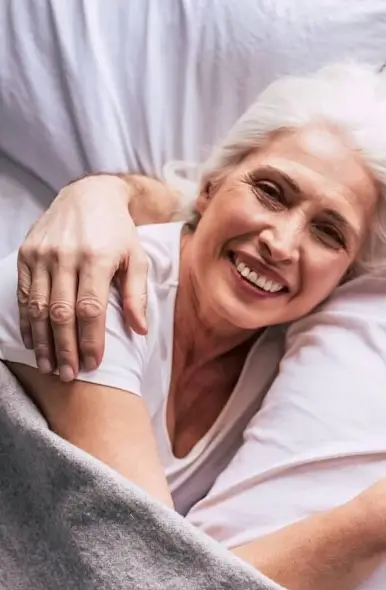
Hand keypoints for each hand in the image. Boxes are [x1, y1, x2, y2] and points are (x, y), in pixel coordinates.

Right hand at [17, 175, 149, 379]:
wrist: (89, 195)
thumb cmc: (119, 232)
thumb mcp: (137, 258)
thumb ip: (136, 294)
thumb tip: (139, 330)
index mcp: (96, 258)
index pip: (90, 309)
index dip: (90, 340)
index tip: (93, 364)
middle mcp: (65, 256)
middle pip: (61, 312)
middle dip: (65, 348)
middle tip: (69, 375)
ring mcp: (42, 255)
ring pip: (38, 306)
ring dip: (43, 341)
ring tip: (50, 367)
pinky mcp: (27, 253)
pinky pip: (24, 293)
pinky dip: (28, 320)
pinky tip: (34, 341)